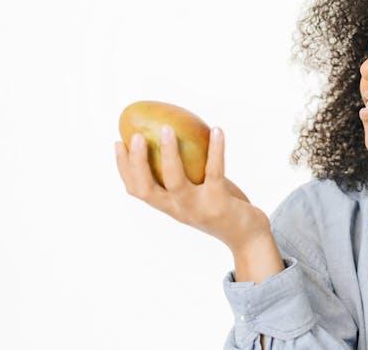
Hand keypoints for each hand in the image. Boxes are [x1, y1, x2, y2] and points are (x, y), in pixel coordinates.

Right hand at [114, 125, 270, 250]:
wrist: (249, 239)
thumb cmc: (223, 208)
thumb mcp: (199, 193)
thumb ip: (188, 175)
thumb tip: (182, 134)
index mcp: (170, 207)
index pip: (137, 190)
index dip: (124, 168)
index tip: (119, 143)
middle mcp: (179, 210)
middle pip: (146, 188)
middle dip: (136, 162)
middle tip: (136, 135)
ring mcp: (198, 208)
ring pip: (174, 181)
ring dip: (168, 154)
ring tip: (167, 128)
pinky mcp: (219, 203)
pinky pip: (214, 172)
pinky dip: (216, 149)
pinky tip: (218, 130)